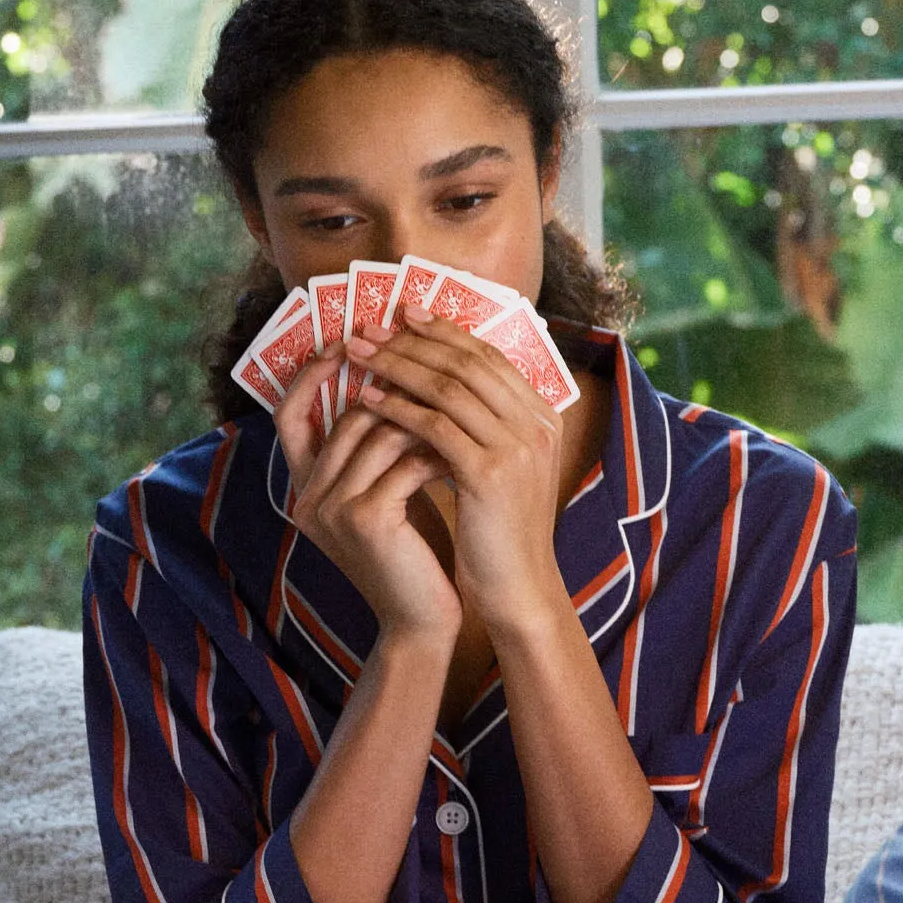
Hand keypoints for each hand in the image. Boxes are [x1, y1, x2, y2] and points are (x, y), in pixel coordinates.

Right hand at [275, 340, 460, 639]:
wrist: (421, 621)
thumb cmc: (412, 553)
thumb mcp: (386, 492)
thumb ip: (376, 446)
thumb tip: (394, 375)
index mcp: (303, 488)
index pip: (289, 414)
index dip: (311, 374)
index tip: (348, 340)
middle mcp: (306, 497)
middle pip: (343, 414)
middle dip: (389, 384)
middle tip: (429, 362)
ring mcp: (332, 509)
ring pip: (375, 430)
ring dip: (421, 414)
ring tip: (457, 404)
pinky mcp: (366, 519)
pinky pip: (404, 460)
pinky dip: (435, 449)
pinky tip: (462, 450)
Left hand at [346, 310, 568, 629]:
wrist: (519, 589)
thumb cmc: (499, 535)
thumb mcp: (499, 471)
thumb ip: (483, 428)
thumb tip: (437, 388)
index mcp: (543, 417)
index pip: (489, 356)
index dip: (444, 331)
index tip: (405, 314)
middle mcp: (536, 424)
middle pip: (468, 362)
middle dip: (414, 339)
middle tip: (370, 325)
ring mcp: (517, 446)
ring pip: (448, 387)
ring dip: (397, 364)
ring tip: (359, 354)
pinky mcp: (490, 472)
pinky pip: (435, 425)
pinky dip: (398, 407)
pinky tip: (368, 399)